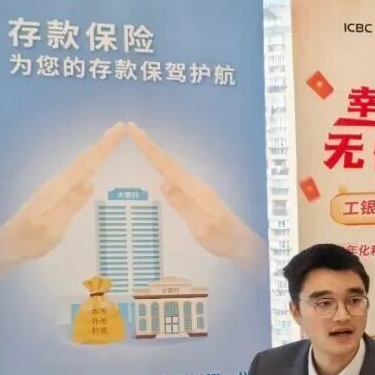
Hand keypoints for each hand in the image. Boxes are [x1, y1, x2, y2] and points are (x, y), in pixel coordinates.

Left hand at [0, 123, 125, 285]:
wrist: (8, 246)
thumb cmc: (30, 239)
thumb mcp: (52, 226)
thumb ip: (71, 204)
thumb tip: (90, 182)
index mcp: (58, 188)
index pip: (86, 163)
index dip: (103, 147)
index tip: (118, 129)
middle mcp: (57, 184)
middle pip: (83, 160)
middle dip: (101, 144)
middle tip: (119, 129)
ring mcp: (54, 189)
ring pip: (79, 165)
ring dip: (95, 152)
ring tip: (110, 142)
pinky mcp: (54, 196)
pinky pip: (76, 174)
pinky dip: (88, 165)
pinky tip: (91, 168)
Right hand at [125, 122, 263, 268]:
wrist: (243, 245)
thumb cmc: (223, 239)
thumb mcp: (202, 226)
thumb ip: (183, 205)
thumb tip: (163, 181)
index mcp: (195, 189)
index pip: (167, 165)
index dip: (149, 148)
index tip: (134, 131)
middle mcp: (196, 185)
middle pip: (169, 162)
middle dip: (150, 146)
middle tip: (131, 129)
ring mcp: (197, 190)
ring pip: (172, 167)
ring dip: (156, 154)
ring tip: (140, 143)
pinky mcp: (198, 196)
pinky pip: (176, 176)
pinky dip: (164, 166)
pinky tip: (159, 168)